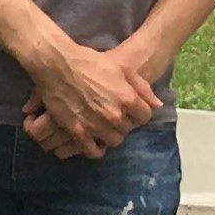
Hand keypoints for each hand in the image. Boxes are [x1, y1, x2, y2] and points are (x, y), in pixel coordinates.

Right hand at [24, 39, 160, 158]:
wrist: (57, 65)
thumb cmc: (90, 62)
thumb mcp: (121, 69)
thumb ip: (142, 88)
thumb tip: (157, 106)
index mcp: (128, 98)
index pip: (145, 116)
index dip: (137, 112)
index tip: (129, 109)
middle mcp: (115, 115)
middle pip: (128, 129)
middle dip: (123, 122)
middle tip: (112, 113)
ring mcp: (97, 126)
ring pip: (114, 141)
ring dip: (110, 134)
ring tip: (102, 124)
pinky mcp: (78, 133)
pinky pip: (94, 151)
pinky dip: (96, 148)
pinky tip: (93, 139)